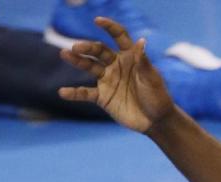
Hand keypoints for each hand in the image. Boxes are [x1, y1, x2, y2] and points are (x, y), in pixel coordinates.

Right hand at [57, 16, 173, 132]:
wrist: (156, 121)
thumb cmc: (157, 96)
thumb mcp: (152, 78)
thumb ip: (143, 61)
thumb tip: (142, 41)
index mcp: (129, 56)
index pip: (118, 36)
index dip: (109, 27)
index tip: (98, 21)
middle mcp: (115, 65)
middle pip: (98, 51)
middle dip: (87, 48)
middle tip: (76, 48)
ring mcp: (107, 80)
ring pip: (89, 67)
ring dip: (77, 61)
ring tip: (65, 54)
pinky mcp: (103, 97)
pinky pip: (85, 93)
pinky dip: (74, 93)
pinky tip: (63, 92)